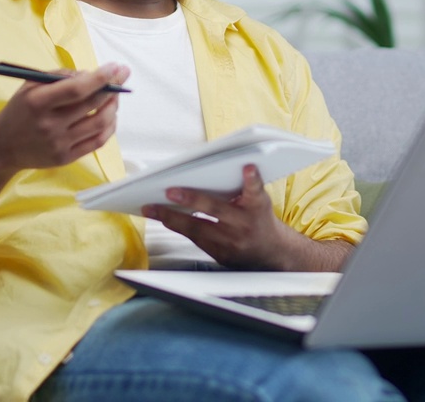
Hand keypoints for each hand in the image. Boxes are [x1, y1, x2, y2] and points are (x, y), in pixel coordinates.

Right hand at [0, 63, 130, 174]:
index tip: (116, 67)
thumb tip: (90, 74)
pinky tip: (111, 116)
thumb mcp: (30, 85)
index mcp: (38, 102)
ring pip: (100, 124)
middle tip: (122, 76)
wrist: (2, 147)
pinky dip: (110, 127)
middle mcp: (49, 125)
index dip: (100, 78)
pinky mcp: (66, 158)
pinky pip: (97, 142)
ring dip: (114, 107)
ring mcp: (59, 144)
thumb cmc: (20, 110)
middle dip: (113, 88)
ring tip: (115, 96)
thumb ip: (59, 76)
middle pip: (92, 105)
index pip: (76, 89)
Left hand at [143, 164, 299, 270]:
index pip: (256, 190)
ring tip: (152, 209)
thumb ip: (242, 188)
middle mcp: (245, 225)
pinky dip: (179, 228)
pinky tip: (164, 219)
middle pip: (216, 210)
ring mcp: (233, 243)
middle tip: (170, 191)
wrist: (271, 252)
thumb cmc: (259, 219)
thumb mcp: (259, 201)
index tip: (248, 168)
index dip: (252, 179)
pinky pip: (196, 240)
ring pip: (198, 229)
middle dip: (191, 199)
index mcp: (257, 206)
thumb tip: (212, 173)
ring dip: (172, 218)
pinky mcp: (222, 255)